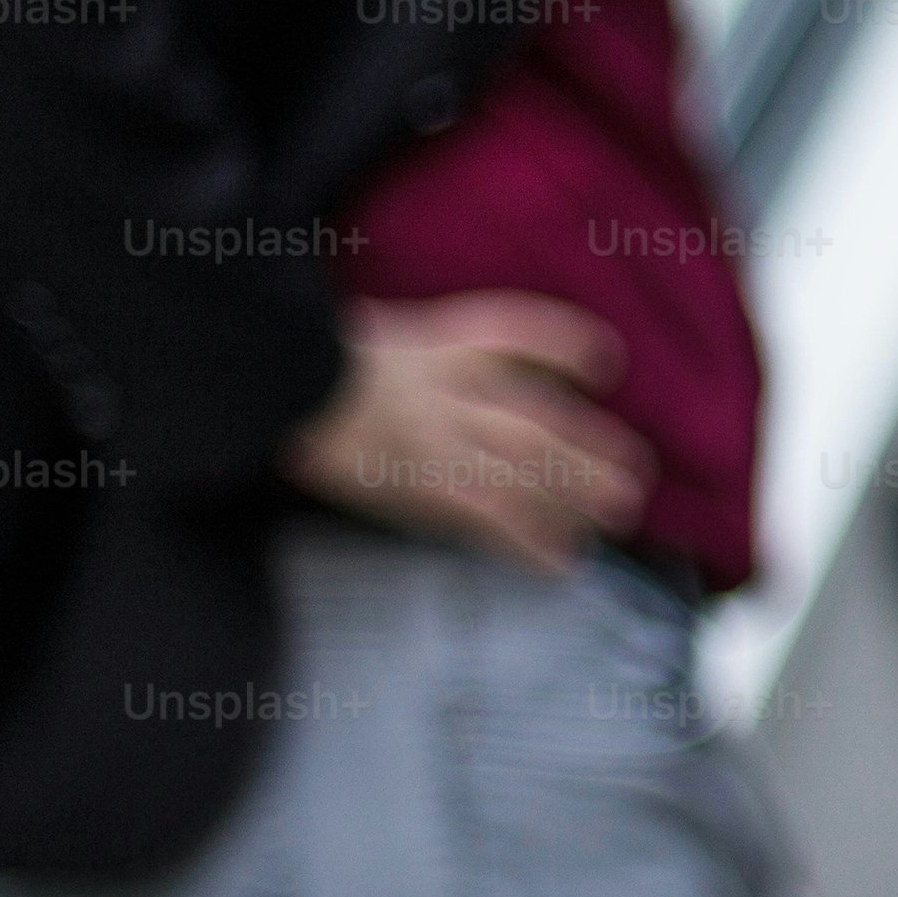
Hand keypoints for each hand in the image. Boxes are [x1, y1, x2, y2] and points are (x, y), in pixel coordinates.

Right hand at [279, 292, 651, 573]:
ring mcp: (437, 437)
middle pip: (538, 416)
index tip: (606, 362)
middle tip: (637, 470)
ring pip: (527, 467)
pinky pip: (490, 518)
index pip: (519, 333)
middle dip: (592, 445)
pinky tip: (561, 563)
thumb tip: (483, 380)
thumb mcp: (375, 341)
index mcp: (437, 343)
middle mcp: (449, 386)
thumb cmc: (309, 371)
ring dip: (578, 493)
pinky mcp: (421, 486)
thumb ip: (429, 356)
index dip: (568, 347)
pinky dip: (530, 542)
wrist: (260, 390)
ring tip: (620, 514)